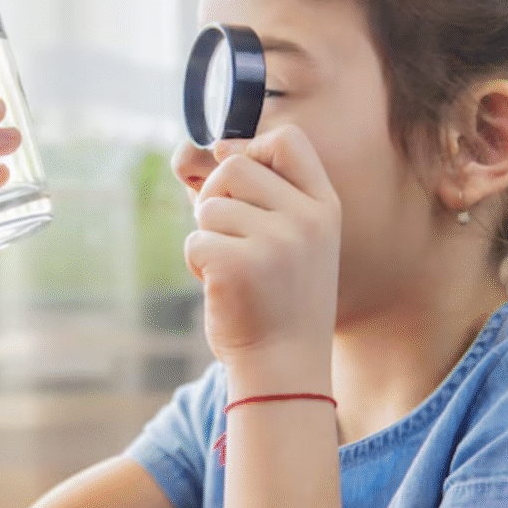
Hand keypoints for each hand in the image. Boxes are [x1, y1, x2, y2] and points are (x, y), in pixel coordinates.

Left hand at [184, 124, 341, 368]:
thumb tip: (184, 151)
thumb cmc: (274, 298)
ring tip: (233, 270)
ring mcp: (276, 242)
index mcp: (323, 207)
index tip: (239, 184)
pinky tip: (223, 289)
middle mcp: (306, 219)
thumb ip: (242, 192)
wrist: (283, 367)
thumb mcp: (280, 239)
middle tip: (229, 237)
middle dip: (216, 198)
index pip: (287, 140)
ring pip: (208, 206)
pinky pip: (194, 240)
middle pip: (234, 167)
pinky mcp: (239, 265)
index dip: (251, 150)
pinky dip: (197, 263)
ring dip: (207, 237)